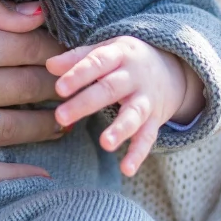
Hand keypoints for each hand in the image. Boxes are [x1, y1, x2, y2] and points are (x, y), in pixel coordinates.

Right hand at [0, 0, 66, 187]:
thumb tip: (38, 15)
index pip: (36, 50)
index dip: (63, 51)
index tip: (79, 53)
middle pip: (31, 90)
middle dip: (62, 87)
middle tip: (83, 88)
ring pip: (13, 131)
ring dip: (47, 126)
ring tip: (67, 121)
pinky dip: (11, 178)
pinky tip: (37, 175)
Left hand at [47, 36, 203, 176]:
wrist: (171, 68)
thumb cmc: (124, 59)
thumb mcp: (105, 51)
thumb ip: (78, 58)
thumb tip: (49, 65)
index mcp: (119, 54)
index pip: (97, 62)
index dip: (78, 75)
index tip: (59, 88)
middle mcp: (135, 76)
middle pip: (110, 89)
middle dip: (85, 103)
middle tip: (61, 117)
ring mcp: (146, 98)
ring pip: (134, 114)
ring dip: (120, 129)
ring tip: (105, 144)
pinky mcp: (155, 119)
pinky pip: (148, 137)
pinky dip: (138, 154)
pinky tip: (127, 169)